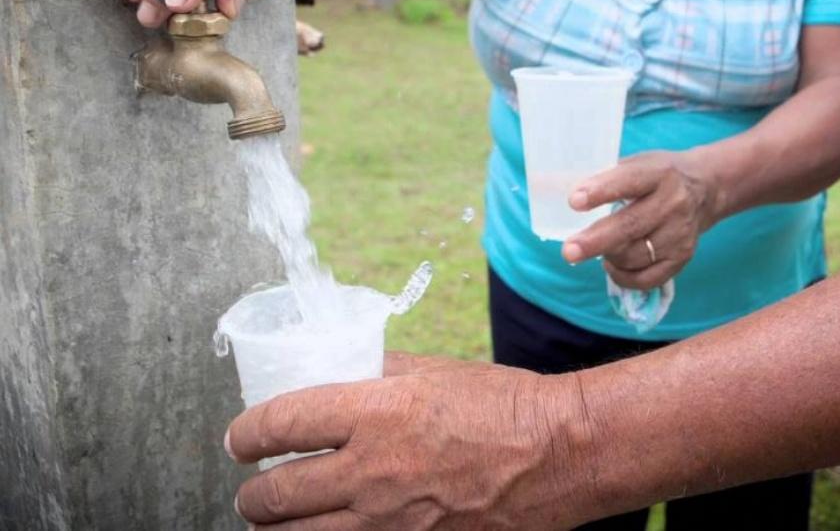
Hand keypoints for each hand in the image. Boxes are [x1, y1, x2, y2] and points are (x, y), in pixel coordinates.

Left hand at [225, 353, 595, 528]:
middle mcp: (372, 472)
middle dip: (251, 497)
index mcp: (375, 413)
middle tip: (252, 491)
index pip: (281, 424)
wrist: (558, 453)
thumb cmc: (503, 404)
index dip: (246, 434)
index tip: (239, 439)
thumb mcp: (435, 371)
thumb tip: (344, 367)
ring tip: (274, 524)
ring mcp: (391, 522)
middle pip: (276, 495)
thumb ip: (381, 371)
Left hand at [562, 151, 717, 290]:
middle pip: (630, 227)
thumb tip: (560, 192)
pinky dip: (623, 276)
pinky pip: (647, 278)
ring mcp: (680, 233)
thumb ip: (607, 177)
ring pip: (634, 256)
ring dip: (607, 256)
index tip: (574, 201)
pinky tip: (612, 265)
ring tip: (595, 249)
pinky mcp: (683, 257)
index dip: (601, 192)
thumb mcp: (638, 163)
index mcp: (659, 173)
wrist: (706, 188)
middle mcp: (674, 203)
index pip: (628, 182)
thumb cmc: (658, 175)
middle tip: (569, 251)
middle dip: (595, 241)